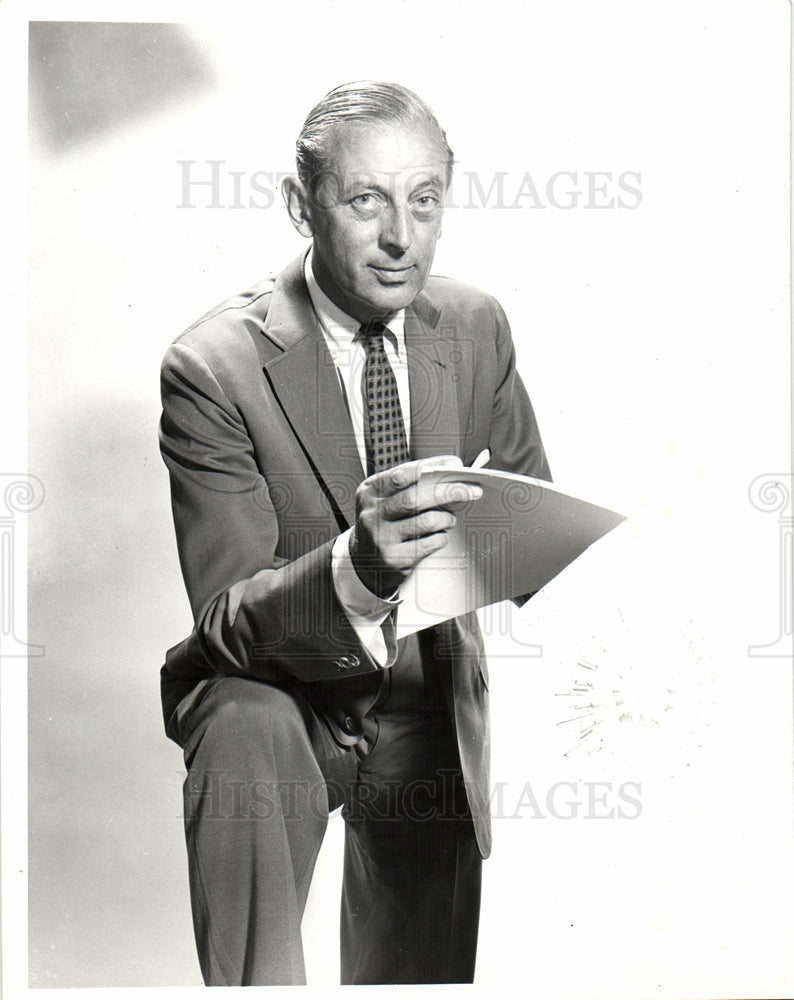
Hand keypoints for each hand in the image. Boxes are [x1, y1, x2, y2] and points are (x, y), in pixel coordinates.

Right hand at [350, 455, 482, 597]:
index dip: (432, 467)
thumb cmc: (384, 521)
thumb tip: (451, 473)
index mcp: (370, 491)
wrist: (365, 559)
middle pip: (415, 498)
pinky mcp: (394, 559)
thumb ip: (412, 485)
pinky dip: (441, 537)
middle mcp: (372, 514)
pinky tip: (439, 535)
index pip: (403, 474)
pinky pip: (429, 543)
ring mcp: (381, 538)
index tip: (455, 464)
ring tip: (449, 518)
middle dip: (448, 492)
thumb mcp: (386, 498)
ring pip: (426, 521)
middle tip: (471, 490)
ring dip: (446, 518)